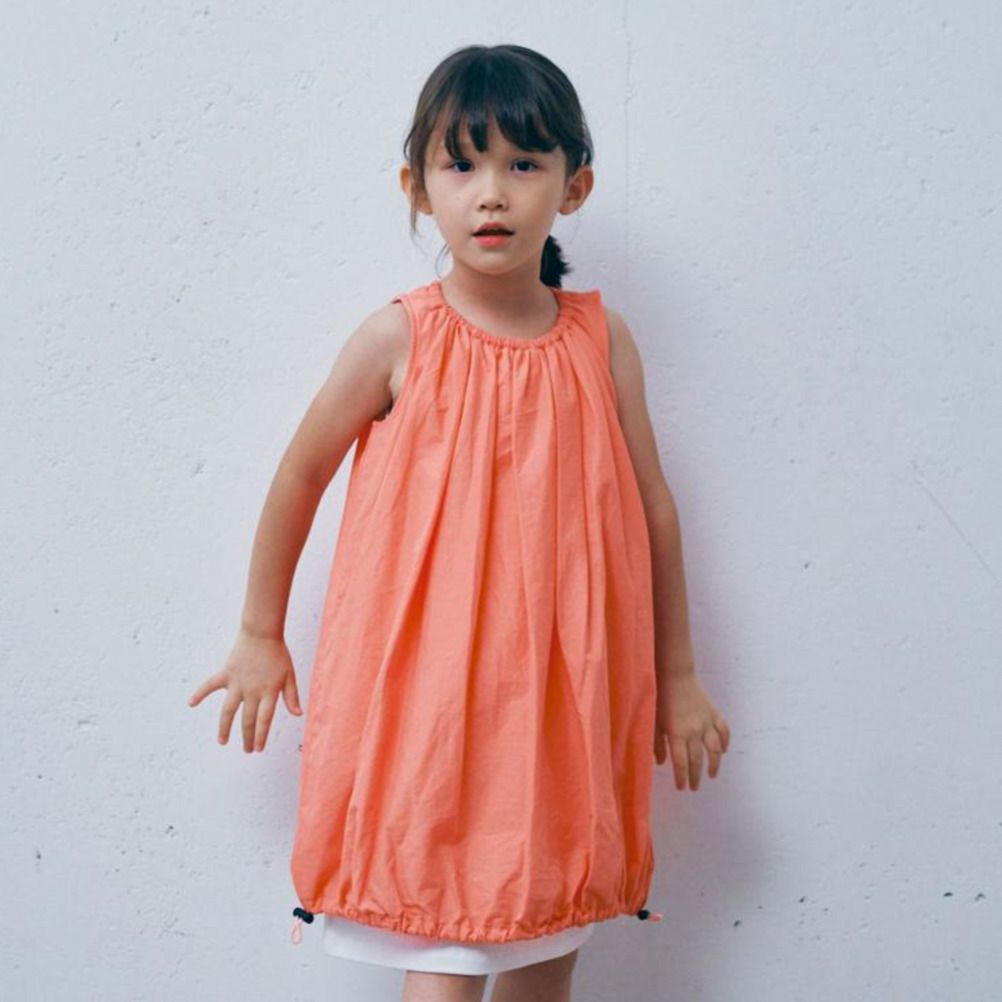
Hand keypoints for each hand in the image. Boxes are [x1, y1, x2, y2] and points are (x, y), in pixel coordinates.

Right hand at [187, 628, 302, 752]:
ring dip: (225, 727)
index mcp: (269, 691)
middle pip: (248, 719)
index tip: (259, 748)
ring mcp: (237, 683)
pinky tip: (191, 703)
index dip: (261, 735)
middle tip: (248, 750)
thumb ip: (292, 695)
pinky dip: (200, 693)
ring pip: (228, 710)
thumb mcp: (290, 674)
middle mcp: (252, 690)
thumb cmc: (278, 654)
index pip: (264, 719)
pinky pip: (210, 685)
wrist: (263, 632)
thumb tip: (298, 715)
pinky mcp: (226, 673)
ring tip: (222, 742)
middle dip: (248, 737)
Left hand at [653, 671, 729, 790]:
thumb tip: (662, 763)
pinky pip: (724, 731)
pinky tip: (723, 751)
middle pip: (698, 760)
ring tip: (711, 774)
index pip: (681, 763)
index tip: (681, 787)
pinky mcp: (715, 713)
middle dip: (696, 776)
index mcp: (677, 734)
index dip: (682, 778)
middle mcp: (694, 730)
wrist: (676, 675)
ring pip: (715, 749)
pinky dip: (725, 742)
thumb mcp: (654, 722)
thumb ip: (657, 744)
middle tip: (694, 787)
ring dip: (714, 764)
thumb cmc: (661, 698)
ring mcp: (707, 722)